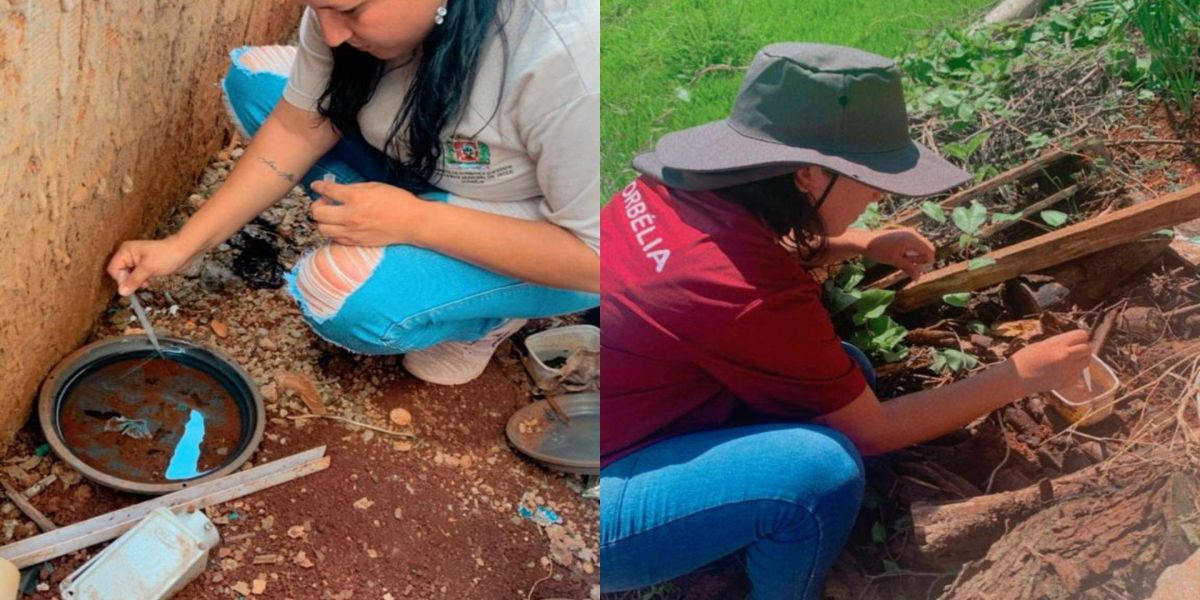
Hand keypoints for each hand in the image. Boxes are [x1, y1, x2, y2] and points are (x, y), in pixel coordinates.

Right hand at [107, 237, 195, 295]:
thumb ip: (133, 280)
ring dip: (136, 281)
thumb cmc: (167, 256)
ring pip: (128, 275)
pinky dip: (141, 280)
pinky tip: (149, 280)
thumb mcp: (148, 269)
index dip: (121, 279)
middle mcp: (128, 254)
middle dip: (129, 280)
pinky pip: (136, 275)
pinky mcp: (143, 264)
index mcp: (126, 251)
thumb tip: (122, 292)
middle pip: (120, 273)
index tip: (131, 285)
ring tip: (147, 282)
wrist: (184, 251)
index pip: (113, 269)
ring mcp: (136, 259)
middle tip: (141, 284)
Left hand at [310, 180, 428, 246]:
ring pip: (322, 229)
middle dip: (317, 206)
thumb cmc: (397, 201)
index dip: (318, 186)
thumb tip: (337, 191)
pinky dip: (333, 232)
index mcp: (356, 198)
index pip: (327, 191)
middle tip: (324, 203)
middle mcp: (351, 216)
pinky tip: (341, 226)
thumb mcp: (375, 186)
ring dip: (323, 221)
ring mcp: (353, 231)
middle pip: (318, 214)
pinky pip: (335, 239)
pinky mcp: (357, 242)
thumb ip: (353, 188)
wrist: (412, 222)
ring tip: (331, 216)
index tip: (316, 186)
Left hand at [864, 228, 934, 280]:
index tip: (916, 269)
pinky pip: (914, 244)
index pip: (930, 251)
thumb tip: (918, 278)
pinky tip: (901, 255)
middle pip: (927, 248)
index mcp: (912, 239)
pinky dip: (910, 252)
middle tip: (906, 263)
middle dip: (921, 259)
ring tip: (902, 259)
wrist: (865, 241)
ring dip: (915, 256)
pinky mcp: (904, 234)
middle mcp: (913, 233)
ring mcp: (909, 232)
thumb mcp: (895, 261)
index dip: (927, 262)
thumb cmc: (879, 250)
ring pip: (920, 247)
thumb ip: (908, 268)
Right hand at [1009, 330, 1091, 394]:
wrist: (1017, 378)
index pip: (1082, 335)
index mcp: (1058, 344)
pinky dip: (1074, 372)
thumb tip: (1071, 342)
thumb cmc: (1024, 359)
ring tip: (1068, 362)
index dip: (1080, 338)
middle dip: (1082, 350)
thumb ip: (1058, 343)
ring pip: (1086, 362)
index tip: (1074, 341)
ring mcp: (1068, 370)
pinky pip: (1078, 374)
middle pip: (1087, 349)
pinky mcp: (1068, 381)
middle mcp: (1066, 356)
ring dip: (1080, 361)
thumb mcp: (1041, 344)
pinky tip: (1061, 372)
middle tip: (1073, 352)